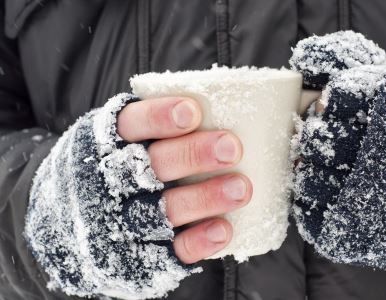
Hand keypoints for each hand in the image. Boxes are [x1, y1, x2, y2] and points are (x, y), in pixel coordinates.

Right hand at [117, 97, 252, 263]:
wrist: (73, 231)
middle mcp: (111, 182)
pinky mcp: (140, 255)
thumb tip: (218, 107)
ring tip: (241, 188)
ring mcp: (123, 221)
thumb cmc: (117, 169)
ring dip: (205, 198)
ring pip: (165, 209)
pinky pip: (170, 250)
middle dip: (193, 155)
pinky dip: (198, 240)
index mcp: (106, 144)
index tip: (193, 112)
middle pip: (152, 166)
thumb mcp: (120, 141)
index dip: (159, 118)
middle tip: (232, 148)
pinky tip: (223, 229)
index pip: (130, 125)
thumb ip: (157, 128)